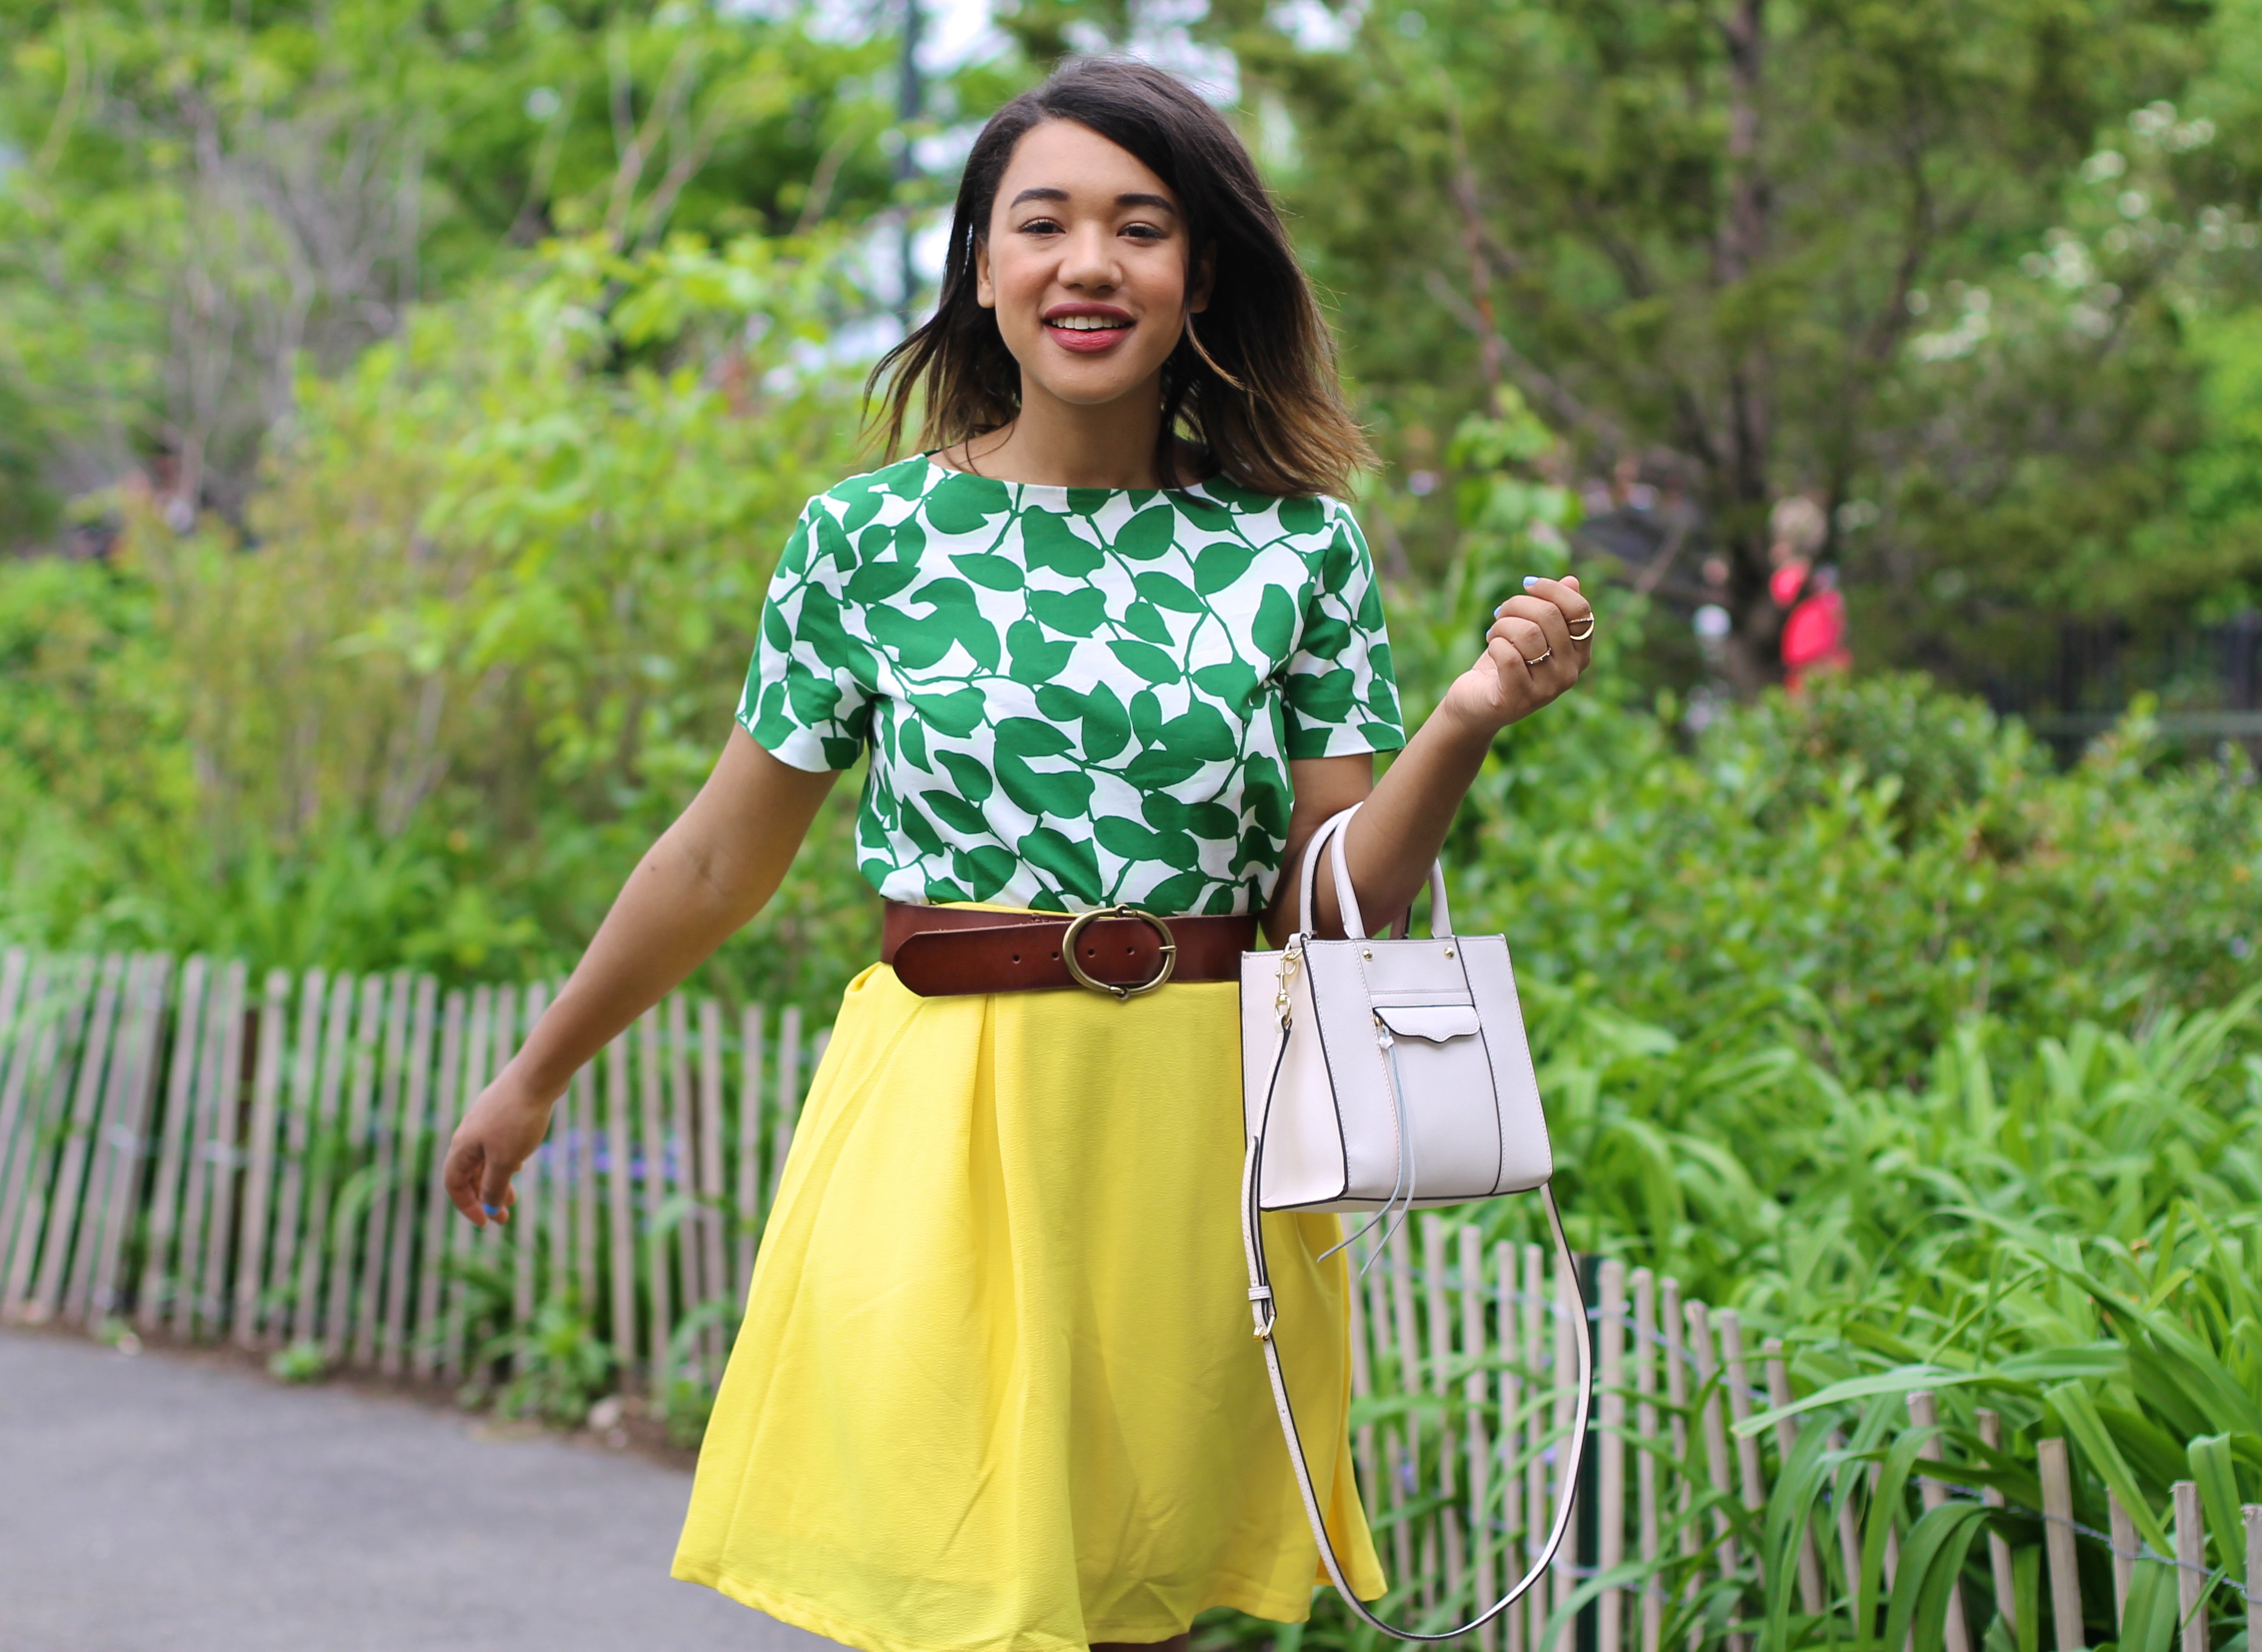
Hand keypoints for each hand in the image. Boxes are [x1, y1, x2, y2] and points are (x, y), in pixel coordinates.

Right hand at [441, 1074, 553, 1227]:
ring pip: (485, 1159)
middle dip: (485, 1197)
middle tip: (505, 1215)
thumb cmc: (518, 1119)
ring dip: (497, 1181)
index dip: (466, 1207)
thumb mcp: (505, 1161)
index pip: (453, 1185)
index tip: (485, 1224)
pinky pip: (498, 1144)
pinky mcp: (503, 1113)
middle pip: (469, 1174)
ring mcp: (485, 1122)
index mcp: (462, 1147)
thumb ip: (494, 1187)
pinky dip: (506, 1160)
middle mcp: (468, 1134)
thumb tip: (488, 1206)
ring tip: (514, 1197)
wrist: (537, 1076)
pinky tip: (521, 1164)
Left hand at [1439, 575, 1594, 735]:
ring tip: (1494, 633)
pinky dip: (1495, 645)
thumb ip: (1554, 610)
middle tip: (1500, 613)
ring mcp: (1548, 689)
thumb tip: (1572, 581)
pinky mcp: (1520, 698)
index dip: (1552, 589)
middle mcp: (1570, 673)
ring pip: (1528, 633)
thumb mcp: (1530, 633)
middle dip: (1517, 605)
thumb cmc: (1505, 664)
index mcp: (1579, 653)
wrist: (1476, 704)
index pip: (1579, 609)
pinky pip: (1509, 656)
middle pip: (1549, 615)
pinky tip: (1492, 650)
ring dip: (1502, 625)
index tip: (1527, 584)